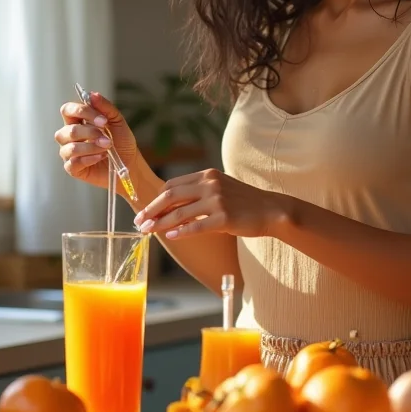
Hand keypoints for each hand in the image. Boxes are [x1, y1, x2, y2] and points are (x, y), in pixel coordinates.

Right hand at [54, 91, 138, 190]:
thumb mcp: (117, 121)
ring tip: (106, 148)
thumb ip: (105, 107)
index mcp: (77, 121)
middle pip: (68, 130)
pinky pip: (73, 163)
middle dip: (90, 133)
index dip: (82, 112)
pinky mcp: (72, 168)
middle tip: (108, 139)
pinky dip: (89, 159)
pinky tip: (100, 157)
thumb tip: (92, 94)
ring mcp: (69, 152)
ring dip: (91, 147)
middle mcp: (69, 136)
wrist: (129, 163)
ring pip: (69, 148)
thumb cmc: (122, 141)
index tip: (103, 120)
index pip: (68, 110)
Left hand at [134, 168, 287, 239]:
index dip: (155, 199)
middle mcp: (210, 183)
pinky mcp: (224, 217)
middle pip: (171, 196)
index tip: (144, 211)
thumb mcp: (220, 189)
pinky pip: (196, 226)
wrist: (271, 210)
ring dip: (160, 223)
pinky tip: (170, 237)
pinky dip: (181, 232)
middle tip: (139, 222)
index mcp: (207, 174)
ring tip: (148, 231)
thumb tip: (170, 208)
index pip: (172, 185)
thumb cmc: (243, 202)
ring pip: (180, 213)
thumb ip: (198, 193)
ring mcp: (218, 200)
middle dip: (151, 210)